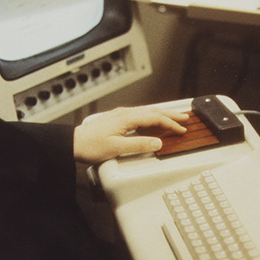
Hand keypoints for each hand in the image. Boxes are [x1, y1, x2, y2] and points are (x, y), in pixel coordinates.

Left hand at [73, 105, 189, 163]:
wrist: (73, 143)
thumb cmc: (91, 145)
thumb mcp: (116, 148)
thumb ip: (138, 145)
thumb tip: (157, 143)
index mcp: (127, 118)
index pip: (155, 118)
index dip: (170, 123)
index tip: (181, 128)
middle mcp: (125, 113)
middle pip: (153, 111)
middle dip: (171, 114)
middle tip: (185, 117)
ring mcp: (121, 115)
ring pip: (147, 111)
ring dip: (162, 114)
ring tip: (174, 117)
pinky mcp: (117, 119)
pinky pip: (140, 114)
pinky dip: (152, 116)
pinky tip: (153, 120)